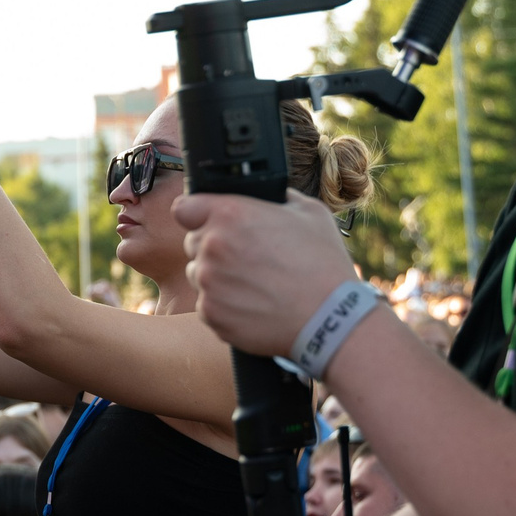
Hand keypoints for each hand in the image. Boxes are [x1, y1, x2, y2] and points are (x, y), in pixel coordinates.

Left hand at [177, 192, 362, 358]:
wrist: (331, 318)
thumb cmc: (323, 264)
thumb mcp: (308, 212)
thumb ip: (275, 199)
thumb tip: (265, 196)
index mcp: (231, 213)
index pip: (185, 208)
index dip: (197, 214)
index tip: (207, 222)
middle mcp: (212, 246)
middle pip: (193, 243)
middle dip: (213, 248)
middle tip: (246, 258)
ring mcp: (209, 283)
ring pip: (198, 275)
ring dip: (216, 277)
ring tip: (253, 284)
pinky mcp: (211, 314)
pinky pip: (207, 305)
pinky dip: (223, 305)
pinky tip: (252, 304)